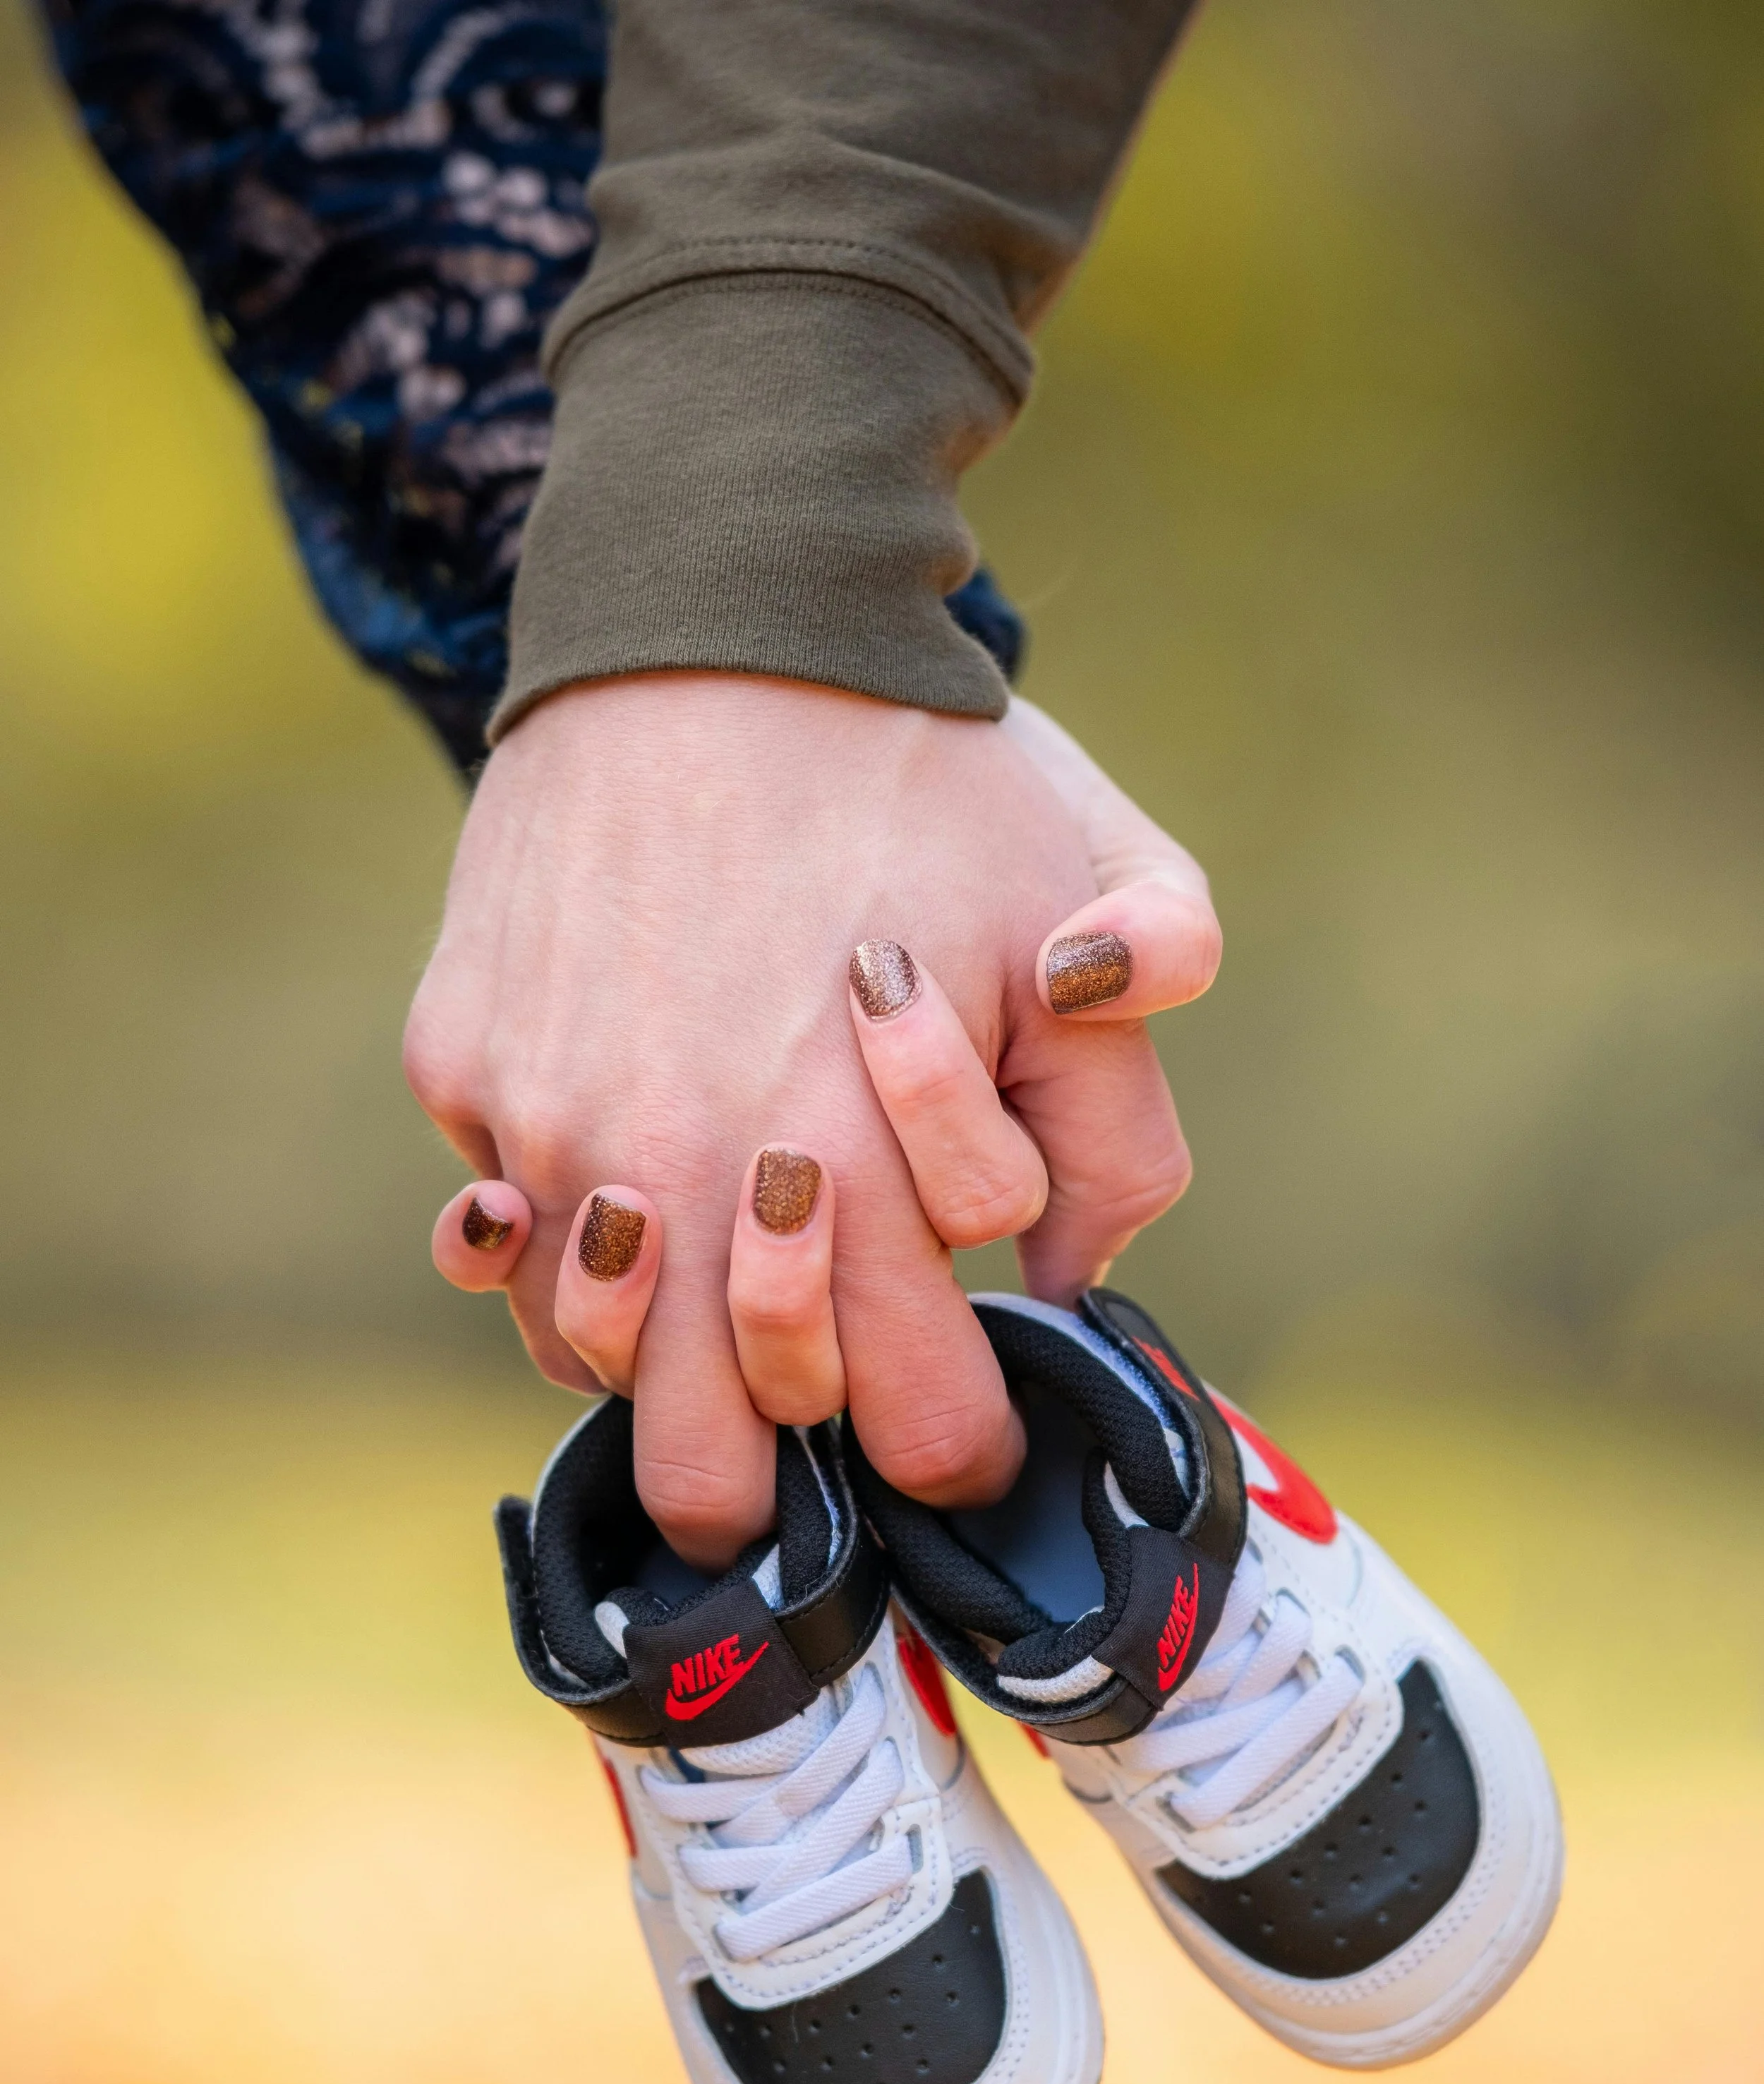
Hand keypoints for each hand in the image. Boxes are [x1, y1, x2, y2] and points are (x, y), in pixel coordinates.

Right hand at [407, 674, 1217, 1566]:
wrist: (713, 617)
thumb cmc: (926, 771)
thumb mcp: (1102, 907)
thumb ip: (1124, 1117)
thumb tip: (1070, 1270)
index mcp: (867, 1178)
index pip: (912, 1428)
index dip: (954, 1449)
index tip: (964, 1429)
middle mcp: (694, 1185)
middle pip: (720, 1462)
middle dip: (786, 1465)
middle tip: (824, 1413)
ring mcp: (560, 1131)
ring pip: (589, 1370)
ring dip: (657, 1365)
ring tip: (712, 1297)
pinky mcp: (469, 1066)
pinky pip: (498, 1235)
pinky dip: (551, 1248)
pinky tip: (607, 1195)